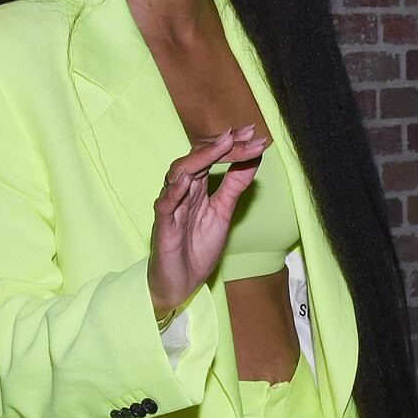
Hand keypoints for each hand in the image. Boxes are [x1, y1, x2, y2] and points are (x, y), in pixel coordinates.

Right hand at [147, 124, 267, 317]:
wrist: (181, 283)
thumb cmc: (197, 247)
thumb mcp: (223, 212)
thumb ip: (234, 185)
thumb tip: (253, 158)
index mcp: (196, 185)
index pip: (211, 155)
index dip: (232, 144)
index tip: (254, 134)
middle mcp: (181, 190)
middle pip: (197, 157)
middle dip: (223, 144)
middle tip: (246, 134)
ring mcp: (171, 206)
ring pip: (180, 172)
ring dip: (203, 157)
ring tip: (224, 144)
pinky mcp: (163, 227)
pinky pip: (165, 204)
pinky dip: (175, 190)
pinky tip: (189, 178)